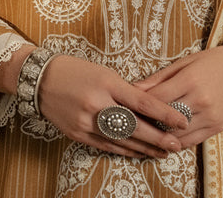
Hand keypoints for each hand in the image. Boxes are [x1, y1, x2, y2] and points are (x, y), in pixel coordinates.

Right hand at [38, 56, 188, 157]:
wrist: (41, 79)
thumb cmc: (76, 70)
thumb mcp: (104, 72)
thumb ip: (125, 91)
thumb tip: (147, 108)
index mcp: (107, 83)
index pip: (142, 102)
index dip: (164, 114)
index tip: (181, 121)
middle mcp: (97, 104)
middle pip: (134, 126)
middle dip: (158, 138)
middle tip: (177, 145)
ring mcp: (86, 122)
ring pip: (122, 141)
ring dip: (144, 148)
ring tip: (162, 153)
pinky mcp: (78, 134)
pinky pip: (106, 146)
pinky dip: (124, 150)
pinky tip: (138, 153)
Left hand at [135, 47, 222, 147]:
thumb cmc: (213, 62)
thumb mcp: (185, 62)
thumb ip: (159, 78)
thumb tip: (133, 88)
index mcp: (190, 81)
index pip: (156, 100)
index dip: (138, 105)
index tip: (125, 106)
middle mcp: (199, 101)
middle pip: (164, 120)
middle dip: (145, 122)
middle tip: (130, 122)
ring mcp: (209, 117)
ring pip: (176, 135)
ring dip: (159, 135)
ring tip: (144, 132)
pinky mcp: (216, 128)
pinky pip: (191, 142)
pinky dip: (175, 142)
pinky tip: (164, 138)